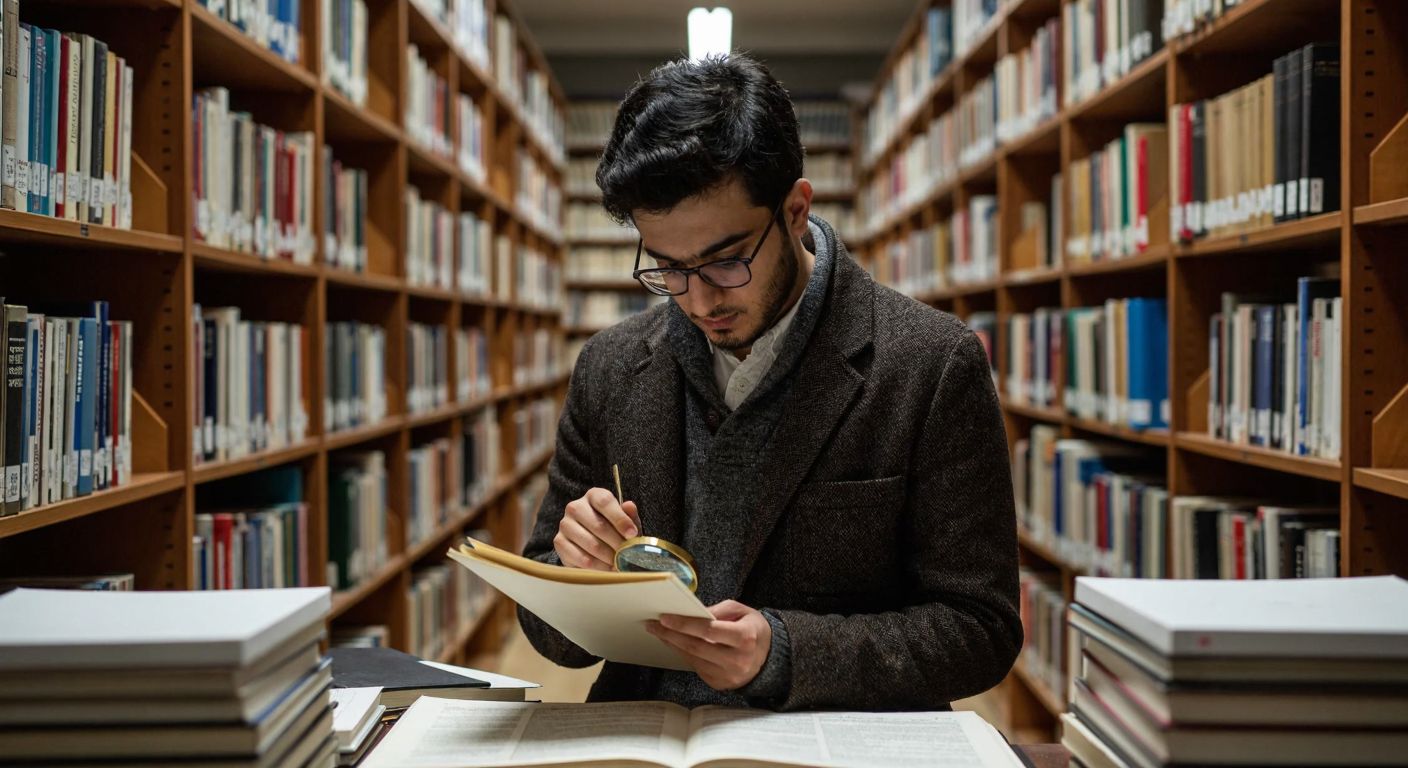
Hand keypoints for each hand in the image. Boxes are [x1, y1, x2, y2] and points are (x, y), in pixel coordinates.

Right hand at [554, 487, 640, 570]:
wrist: (591, 543)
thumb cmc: (612, 528)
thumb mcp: (624, 521)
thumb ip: (628, 515)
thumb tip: (629, 506)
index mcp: (593, 496)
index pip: (605, 502)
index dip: (620, 519)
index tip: (633, 534)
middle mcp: (575, 507)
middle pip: (598, 525)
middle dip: (617, 543)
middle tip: (628, 554)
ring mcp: (565, 524)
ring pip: (591, 544)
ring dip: (609, 557)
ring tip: (620, 563)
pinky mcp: (559, 542)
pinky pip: (582, 558)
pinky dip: (599, 567)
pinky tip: (608, 569)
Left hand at [646, 600, 771, 690]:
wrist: (770, 659)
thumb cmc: (754, 630)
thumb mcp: (743, 611)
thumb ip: (719, 610)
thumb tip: (694, 613)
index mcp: (745, 638)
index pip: (709, 631)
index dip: (685, 624)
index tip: (665, 618)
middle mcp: (736, 660)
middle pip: (696, 646)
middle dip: (671, 634)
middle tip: (653, 624)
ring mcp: (728, 675)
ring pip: (692, 658)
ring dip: (673, 644)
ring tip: (659, 632)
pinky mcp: (719, 684)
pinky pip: (696, 667)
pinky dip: (683, 654)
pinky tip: (675, 643)